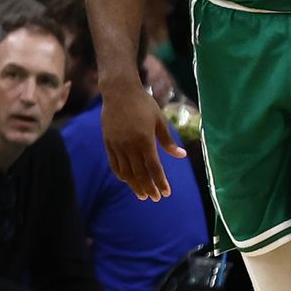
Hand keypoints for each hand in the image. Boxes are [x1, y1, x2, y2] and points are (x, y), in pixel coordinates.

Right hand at [101, 81, 184, 201]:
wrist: (119, 91)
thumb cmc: (144, 104)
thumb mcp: (160, 120)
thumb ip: (168, 141)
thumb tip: (181, 156)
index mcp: (145, 140)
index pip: (154, 167)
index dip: (160, 182)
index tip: (166, 193)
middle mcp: (130, 145)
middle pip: (140, 174)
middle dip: (149, 188)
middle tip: (156, 198)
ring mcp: (117, 145)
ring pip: (126, 172)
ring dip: (135, 185)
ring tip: (142, 195)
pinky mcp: (108, 143)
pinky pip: (114, 164)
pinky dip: (121, 175)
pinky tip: (127, 181)